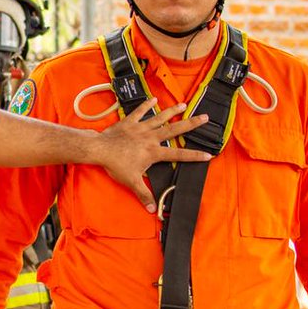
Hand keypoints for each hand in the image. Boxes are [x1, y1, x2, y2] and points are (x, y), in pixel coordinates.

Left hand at [95, 100, 212, 211]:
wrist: (99, 149)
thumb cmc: (115, 165)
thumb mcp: (132, 182)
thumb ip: (144, 195)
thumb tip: (152, 210)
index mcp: (154, 152)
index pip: (179, 154)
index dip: (194, 156)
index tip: (208, 154)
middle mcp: (150, 138)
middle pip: (175, 129)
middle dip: (191, 124)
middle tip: (204, 117)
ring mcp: (140, 128)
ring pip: (160, 117)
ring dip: (172, 111)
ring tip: (183, 105)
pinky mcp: (129, 122)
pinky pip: (140, 111)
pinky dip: (146, 104)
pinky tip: (154, 98)